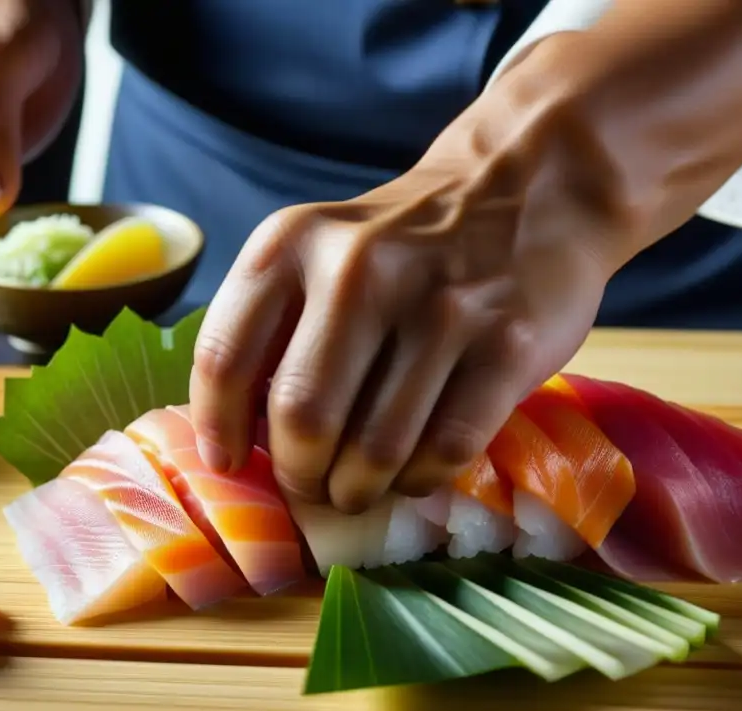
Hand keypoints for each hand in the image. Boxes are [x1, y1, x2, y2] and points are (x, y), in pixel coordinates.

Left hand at [190, 101, 622, 512]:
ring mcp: (442, 307)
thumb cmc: (405, 245)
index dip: (217, 430)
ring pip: (377, 450)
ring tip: (360, 485)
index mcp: (293, 243)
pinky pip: (446, 450)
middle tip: (312, 484)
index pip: (226, 359)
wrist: (524, 190)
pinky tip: (415, 469)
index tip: (228, 463)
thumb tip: (236, 435)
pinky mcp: (507, 345)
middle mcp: (361, 270)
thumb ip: (275, 325)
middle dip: (300, 475)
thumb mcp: (321, 251)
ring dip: (360, 489)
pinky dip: (421, 478)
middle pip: (302, 419)